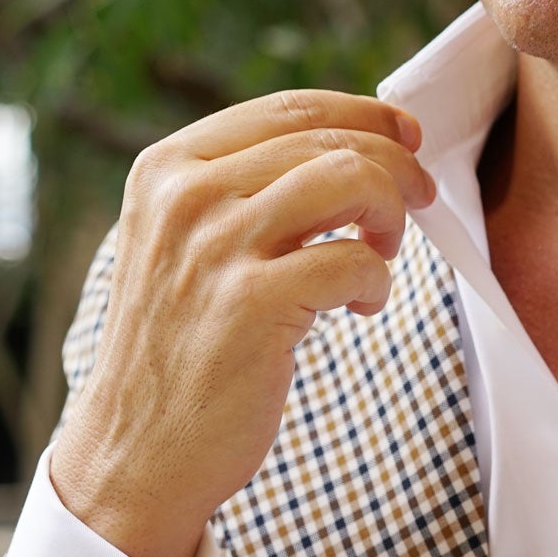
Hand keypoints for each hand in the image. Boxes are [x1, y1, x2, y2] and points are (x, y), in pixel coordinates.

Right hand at [51, 90, 437, 556]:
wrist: (139, 449)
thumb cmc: (181, 350)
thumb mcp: (185, 246)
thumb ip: (241, 192)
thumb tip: (344, 148)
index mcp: (167, 168)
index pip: (288, 108)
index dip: (365, 114)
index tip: (408, 137)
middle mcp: (185, 195)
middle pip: (329, 139)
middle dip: (396, 167)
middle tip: (418, 202)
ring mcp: (216, 247)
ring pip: (350, 179)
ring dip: (391, 212)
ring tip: (382, 252)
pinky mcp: (252, 304)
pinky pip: (354, 261)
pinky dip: (376, 282)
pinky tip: (359, 307)